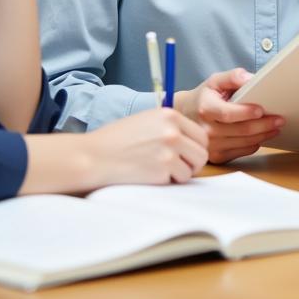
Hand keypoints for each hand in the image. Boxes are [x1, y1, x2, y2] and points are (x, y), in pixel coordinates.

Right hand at [87, 107, 208, 184]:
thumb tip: (191, 141)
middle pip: (202, 153)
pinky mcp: (162, 170)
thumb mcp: (146, 120)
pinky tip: (151, 175)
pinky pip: (178, 180)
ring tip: (162, 171)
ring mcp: (169, 151)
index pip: (200, 135)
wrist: (96, 156)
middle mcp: (173, 131)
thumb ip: (170, 127)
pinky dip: (169, 182)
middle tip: (177, 167)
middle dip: (192, 163)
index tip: (185, 155)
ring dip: (181, 174)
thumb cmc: (117, 140)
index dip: (194, 148)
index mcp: (170, 115)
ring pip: (193, 169)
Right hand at [175, 68, 283, 162]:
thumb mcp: (214, 81)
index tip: (261, 109)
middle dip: (263, 125)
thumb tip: (250, 78)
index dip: (246, 112)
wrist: (185, 117)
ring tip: (276, 127)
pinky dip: (254, 144)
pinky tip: (262, 136)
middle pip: (241, 130)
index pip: (228, 114)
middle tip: (280, 119)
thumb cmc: (204, 97)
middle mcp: (206, 130)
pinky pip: (241, 152)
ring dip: (263, 135)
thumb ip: (232, 77)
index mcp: (205, 108)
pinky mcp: (216, 156)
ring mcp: (210, 146)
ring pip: (243, 143)